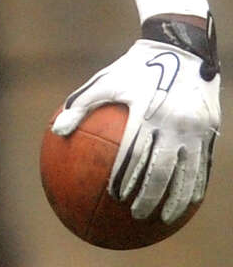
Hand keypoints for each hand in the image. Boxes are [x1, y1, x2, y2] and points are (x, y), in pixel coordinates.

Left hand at [52, 19, 220, 222]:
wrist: (181, 46)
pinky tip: (188, 201)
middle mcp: (173, 120)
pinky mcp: (210, 128)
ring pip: (187, 171)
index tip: (115, 196)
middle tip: (137, 215)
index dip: (125, 175)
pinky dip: (195, 184)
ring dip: (176, 198)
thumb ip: (81, 106)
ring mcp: (195, 126)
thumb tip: (56, 131)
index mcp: (146, 110)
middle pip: (161, 167)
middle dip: (149, 195)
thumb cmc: (136, 67)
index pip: (134, 151)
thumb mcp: (106, 80)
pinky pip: (203, 163)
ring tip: (166, 219)